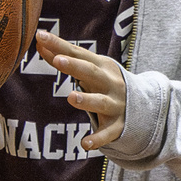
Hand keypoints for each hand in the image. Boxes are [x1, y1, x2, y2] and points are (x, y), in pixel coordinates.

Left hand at [36, 29, 127, 150]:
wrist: (142, 105)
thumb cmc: (104, 81)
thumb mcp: (89, 67)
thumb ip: (63, 56)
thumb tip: (39, 41)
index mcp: (101, 66)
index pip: (77, 53)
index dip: (59, 45)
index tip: (41, 36)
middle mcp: (110, 83)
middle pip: (91, 73)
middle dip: (75, 66)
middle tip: (58, 60)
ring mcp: (115, 104)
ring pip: (101, 102)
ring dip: (87, 100)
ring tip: (72, 97)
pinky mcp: (117, 126)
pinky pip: (108, 133)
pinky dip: (98, 139)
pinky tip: (84, 144)